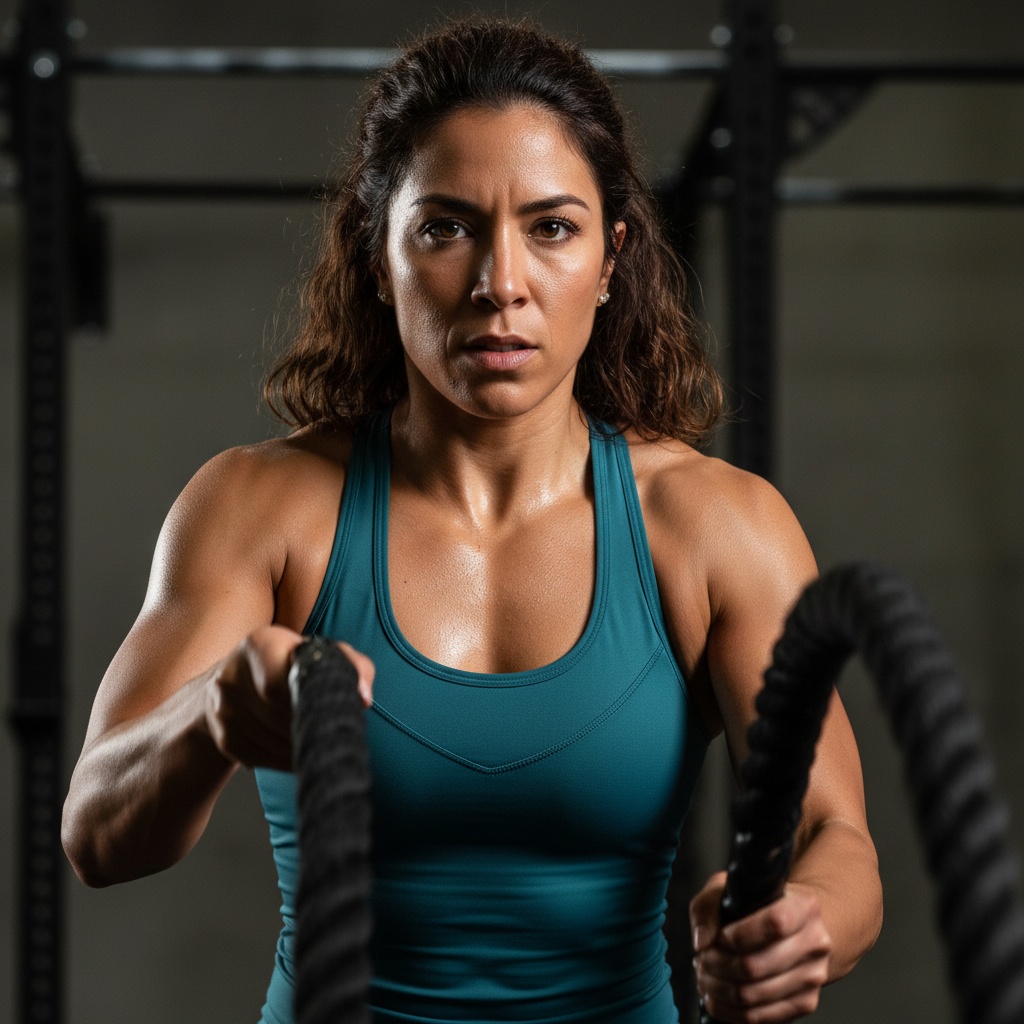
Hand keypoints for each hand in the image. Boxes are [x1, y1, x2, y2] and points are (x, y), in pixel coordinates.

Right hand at [205, 625, 374, 770]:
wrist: (229, 684)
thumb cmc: (286, 665)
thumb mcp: (315, 653)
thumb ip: (350, 663)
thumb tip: (364, 697)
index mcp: (260, 645)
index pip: (277, 681)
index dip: (307, 697)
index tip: (330, 704)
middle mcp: (233, 676)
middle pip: (281, 714)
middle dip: (311, 722)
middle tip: (331, 723)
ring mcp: (224, 711)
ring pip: (276, 741)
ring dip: (303, 744)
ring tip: (315, 732)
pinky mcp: (224, 741)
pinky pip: (265, 758)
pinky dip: (288, 757)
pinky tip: (295, 745)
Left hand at [690, 871, 831, 1022]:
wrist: (795, 927)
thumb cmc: (758, 906)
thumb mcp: (729, 889)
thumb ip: (708, 907)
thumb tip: (703, 942)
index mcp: (804, 907)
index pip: (775, 923)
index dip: (740, 935)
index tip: (721, 937)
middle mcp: (815, 942)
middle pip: (756, 966)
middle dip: (716, 965)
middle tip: (701, 960)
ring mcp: (813, 976)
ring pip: (754, 994)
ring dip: (718, 989)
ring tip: (705, 977)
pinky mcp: (805, 1002)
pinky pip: (760, 1017)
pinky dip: (729, 1011)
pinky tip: (716, 997)